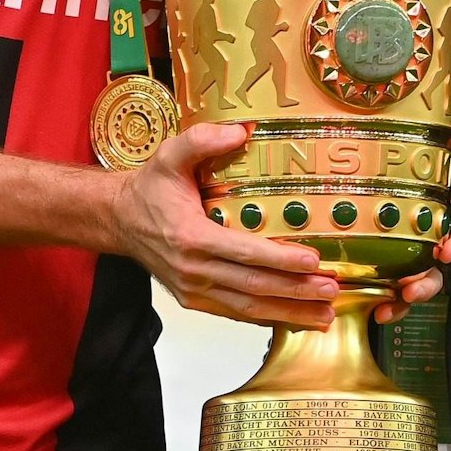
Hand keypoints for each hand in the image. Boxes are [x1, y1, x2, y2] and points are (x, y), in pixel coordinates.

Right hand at [111, 123, 338, 327]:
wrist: (119, 220)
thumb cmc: (150, 189)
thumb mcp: (169, 154)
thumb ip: (202, 140)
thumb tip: (241, 131)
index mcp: (191, 236)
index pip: (244, 253)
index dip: (281, 259)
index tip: (313, 260)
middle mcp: (193, 270)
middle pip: (254, 286)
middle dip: (297, 291)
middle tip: (332, 290)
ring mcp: (194, 290)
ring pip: (248, 308)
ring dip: (289, 312)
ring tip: (324, 313)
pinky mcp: (195, 301)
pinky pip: (236, 314)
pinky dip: (267, 319)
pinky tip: (294, 318)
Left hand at [374, 117, 450, 324]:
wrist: (324, 186)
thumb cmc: (364, 173)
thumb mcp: (389, 149)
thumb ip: (426, 139)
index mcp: (416, 218)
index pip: (446, 234)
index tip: (447, 251)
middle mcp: (409, 242)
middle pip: (430, 270)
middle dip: (428, 281)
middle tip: (414, 288)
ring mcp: (392, 263)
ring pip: (412, 288)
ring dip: (411, 297)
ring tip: (398, 301)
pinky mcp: (370, 278)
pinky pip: (386, 299)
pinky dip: (388, 308)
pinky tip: (378, 312)